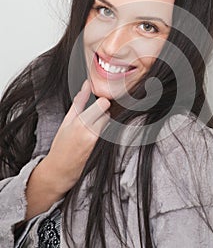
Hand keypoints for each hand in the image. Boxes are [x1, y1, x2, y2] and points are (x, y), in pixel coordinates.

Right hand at [40, 80, 109, 194]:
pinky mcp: (101, 147)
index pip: (103, 103)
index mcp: (80, 121)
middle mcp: (90, 130)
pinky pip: (108, 131)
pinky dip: (103, 130)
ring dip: (104, 120)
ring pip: (109, 120)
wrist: (60, 170)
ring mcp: (97, 140)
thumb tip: (87, 83)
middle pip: (108, 111)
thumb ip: (79, 101)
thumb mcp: (67, 120)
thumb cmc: (61, 144)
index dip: (102, 100)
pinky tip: (94, 135)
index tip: (97, 100)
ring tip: (92, 126)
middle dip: (103, 110)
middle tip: (95, 113)